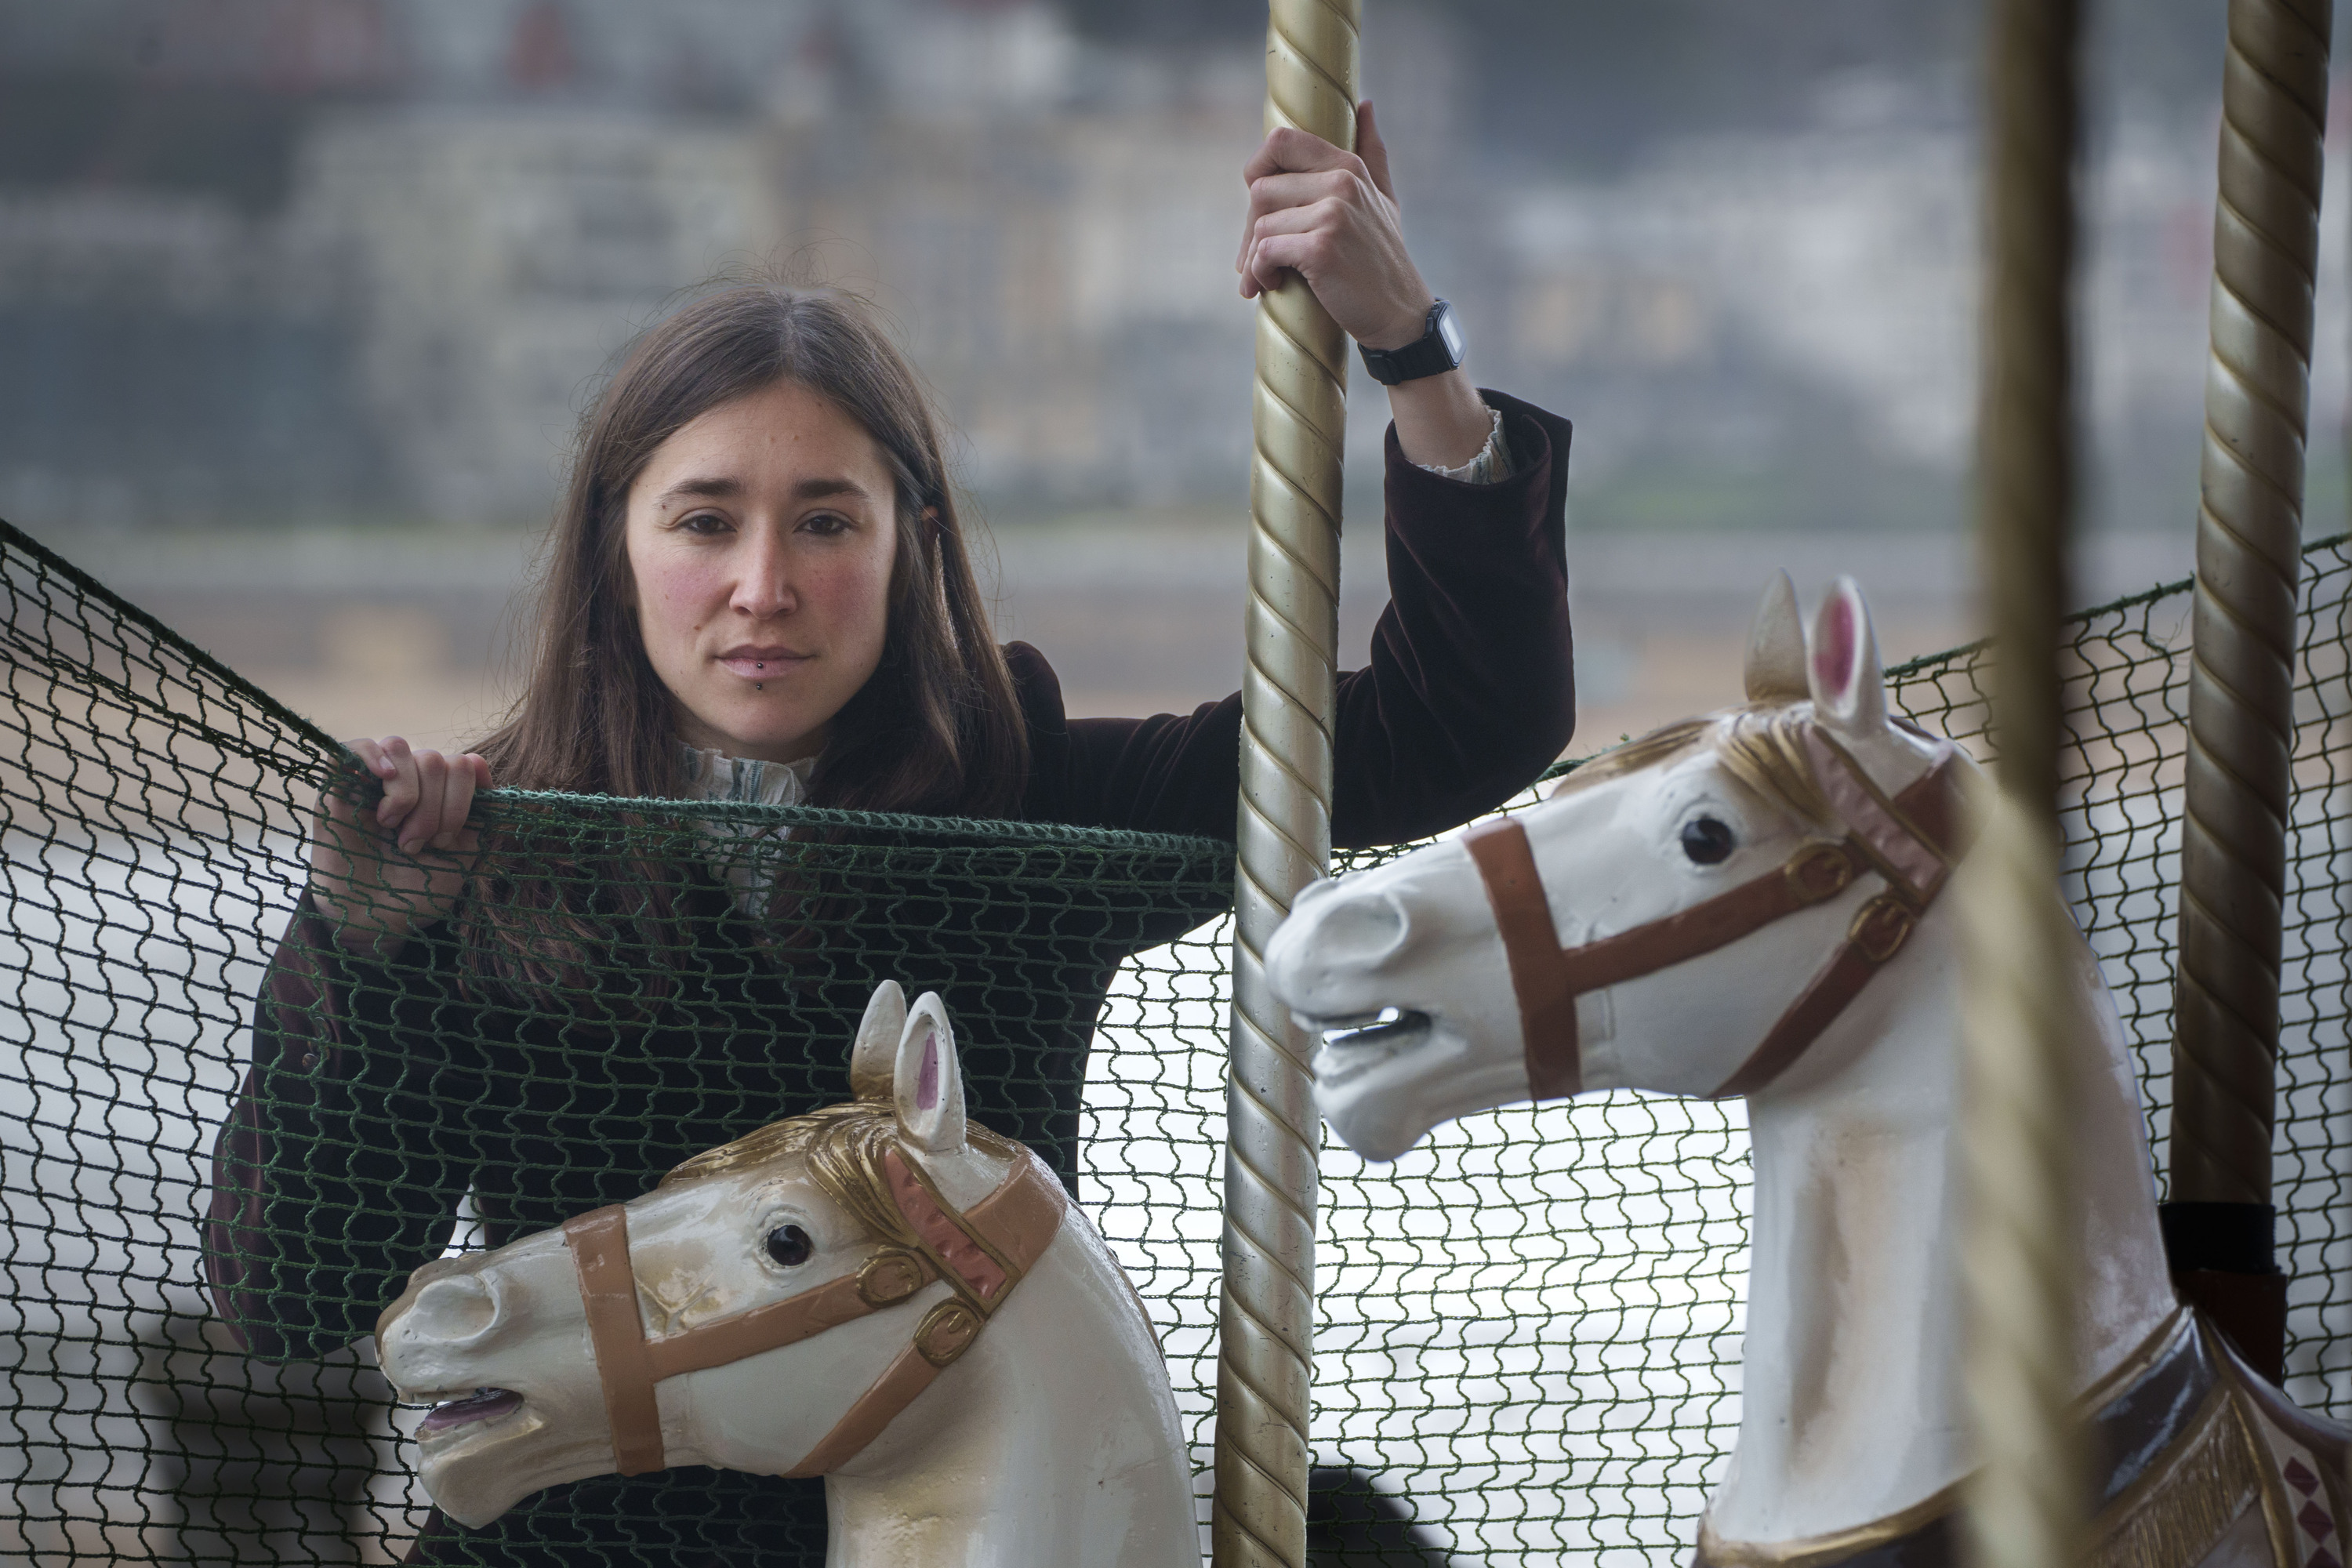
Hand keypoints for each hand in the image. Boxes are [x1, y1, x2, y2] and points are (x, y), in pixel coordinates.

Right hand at [310, 737, 489, 956]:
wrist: (373, 918)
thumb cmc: (419, 889)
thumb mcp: (464, 856)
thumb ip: (482, 814)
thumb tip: (477, 762)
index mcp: (442, 793)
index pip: (464, 765)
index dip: (461, 801)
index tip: (446, 841)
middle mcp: (410, 780)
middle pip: (435, 759)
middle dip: (433, 809)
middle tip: (414, 845)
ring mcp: (373, 781)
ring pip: (399, 748)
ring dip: (405, 793)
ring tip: (392, 827)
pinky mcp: (337, 786)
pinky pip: (353, 747)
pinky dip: (371, 755)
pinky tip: (382, 779)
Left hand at [1237, 102, 1492, 469]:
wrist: (1399, 313)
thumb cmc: (1383, 258)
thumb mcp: (1384, 199)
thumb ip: (1371, 152)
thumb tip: (1365, 104)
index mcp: (1348, 165)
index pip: (1280, 142)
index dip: (1257, 172)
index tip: (1257, 209)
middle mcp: (1342, 182)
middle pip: (1261, 189)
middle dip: (1249, 229)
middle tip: (1253, 259)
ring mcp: (1333, 214)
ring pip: (1260, 224)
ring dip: (1252, 257)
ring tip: (1263, 278)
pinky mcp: (1321, 248)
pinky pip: (1266, 250)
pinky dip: (1259, 272)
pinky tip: (1268, 287)